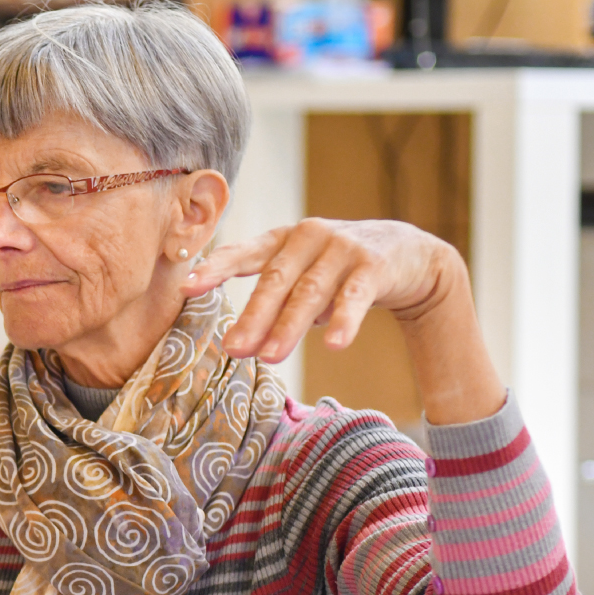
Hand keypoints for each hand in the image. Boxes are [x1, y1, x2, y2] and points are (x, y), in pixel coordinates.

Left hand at [182, 217, 503, 424]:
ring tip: (270, 356)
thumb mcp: (299, 277)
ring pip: (310, 292)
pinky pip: (355, 296)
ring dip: (289, 326)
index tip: (187, 287)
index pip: (243, 253)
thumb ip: (271, 302)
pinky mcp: (374, 265)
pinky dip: (344, 320)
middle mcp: (308, 238)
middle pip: (275, 281)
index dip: (215, 269)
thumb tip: (238, 346)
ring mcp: (342, 248)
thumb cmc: (335, 272)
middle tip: (233, 348)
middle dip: (253, 316)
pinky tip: (335, 345)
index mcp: (281, 241)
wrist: (406, 254)